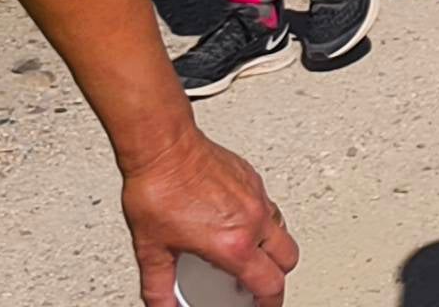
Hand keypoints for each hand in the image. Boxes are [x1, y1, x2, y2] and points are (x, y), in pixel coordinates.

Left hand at [119, 126, 296, 304]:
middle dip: (277, 277)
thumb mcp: (150, 250)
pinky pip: (269, 206)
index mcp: (234, 245)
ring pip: (282, 230)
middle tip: (259, 284)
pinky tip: (235, 220)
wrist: (164, 147)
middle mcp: (253, 221)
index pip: (269, 284)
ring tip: (248, 253)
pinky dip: (260, 221)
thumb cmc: (159, 189)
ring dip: (271, 248)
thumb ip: (159, 287)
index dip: (269, 303)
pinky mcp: (253, 178)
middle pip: (288, 259)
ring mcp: (257, 197)